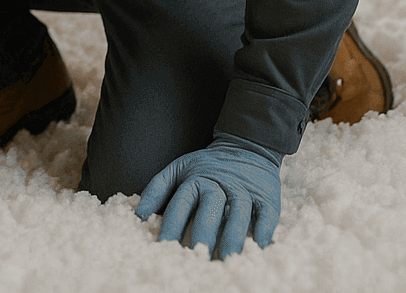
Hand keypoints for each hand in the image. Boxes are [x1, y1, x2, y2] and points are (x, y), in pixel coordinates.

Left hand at [135, 135, 280, 257]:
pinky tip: (261, 248)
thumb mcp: (178, 169)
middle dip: (202, 234)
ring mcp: (244, 191)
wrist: (246, 147)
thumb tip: (138, 215)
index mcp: (194, 179)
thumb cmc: (207, 167)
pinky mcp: (266, 197)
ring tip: (227, 259)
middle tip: (195, 257)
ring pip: (239, 214)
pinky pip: (267, 214)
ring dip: (233, 236)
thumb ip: (157, 189)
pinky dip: (265, 231)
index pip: (181, 204)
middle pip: (210, 210)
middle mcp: (219, 185)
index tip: (163, 248)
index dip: (171, 226)